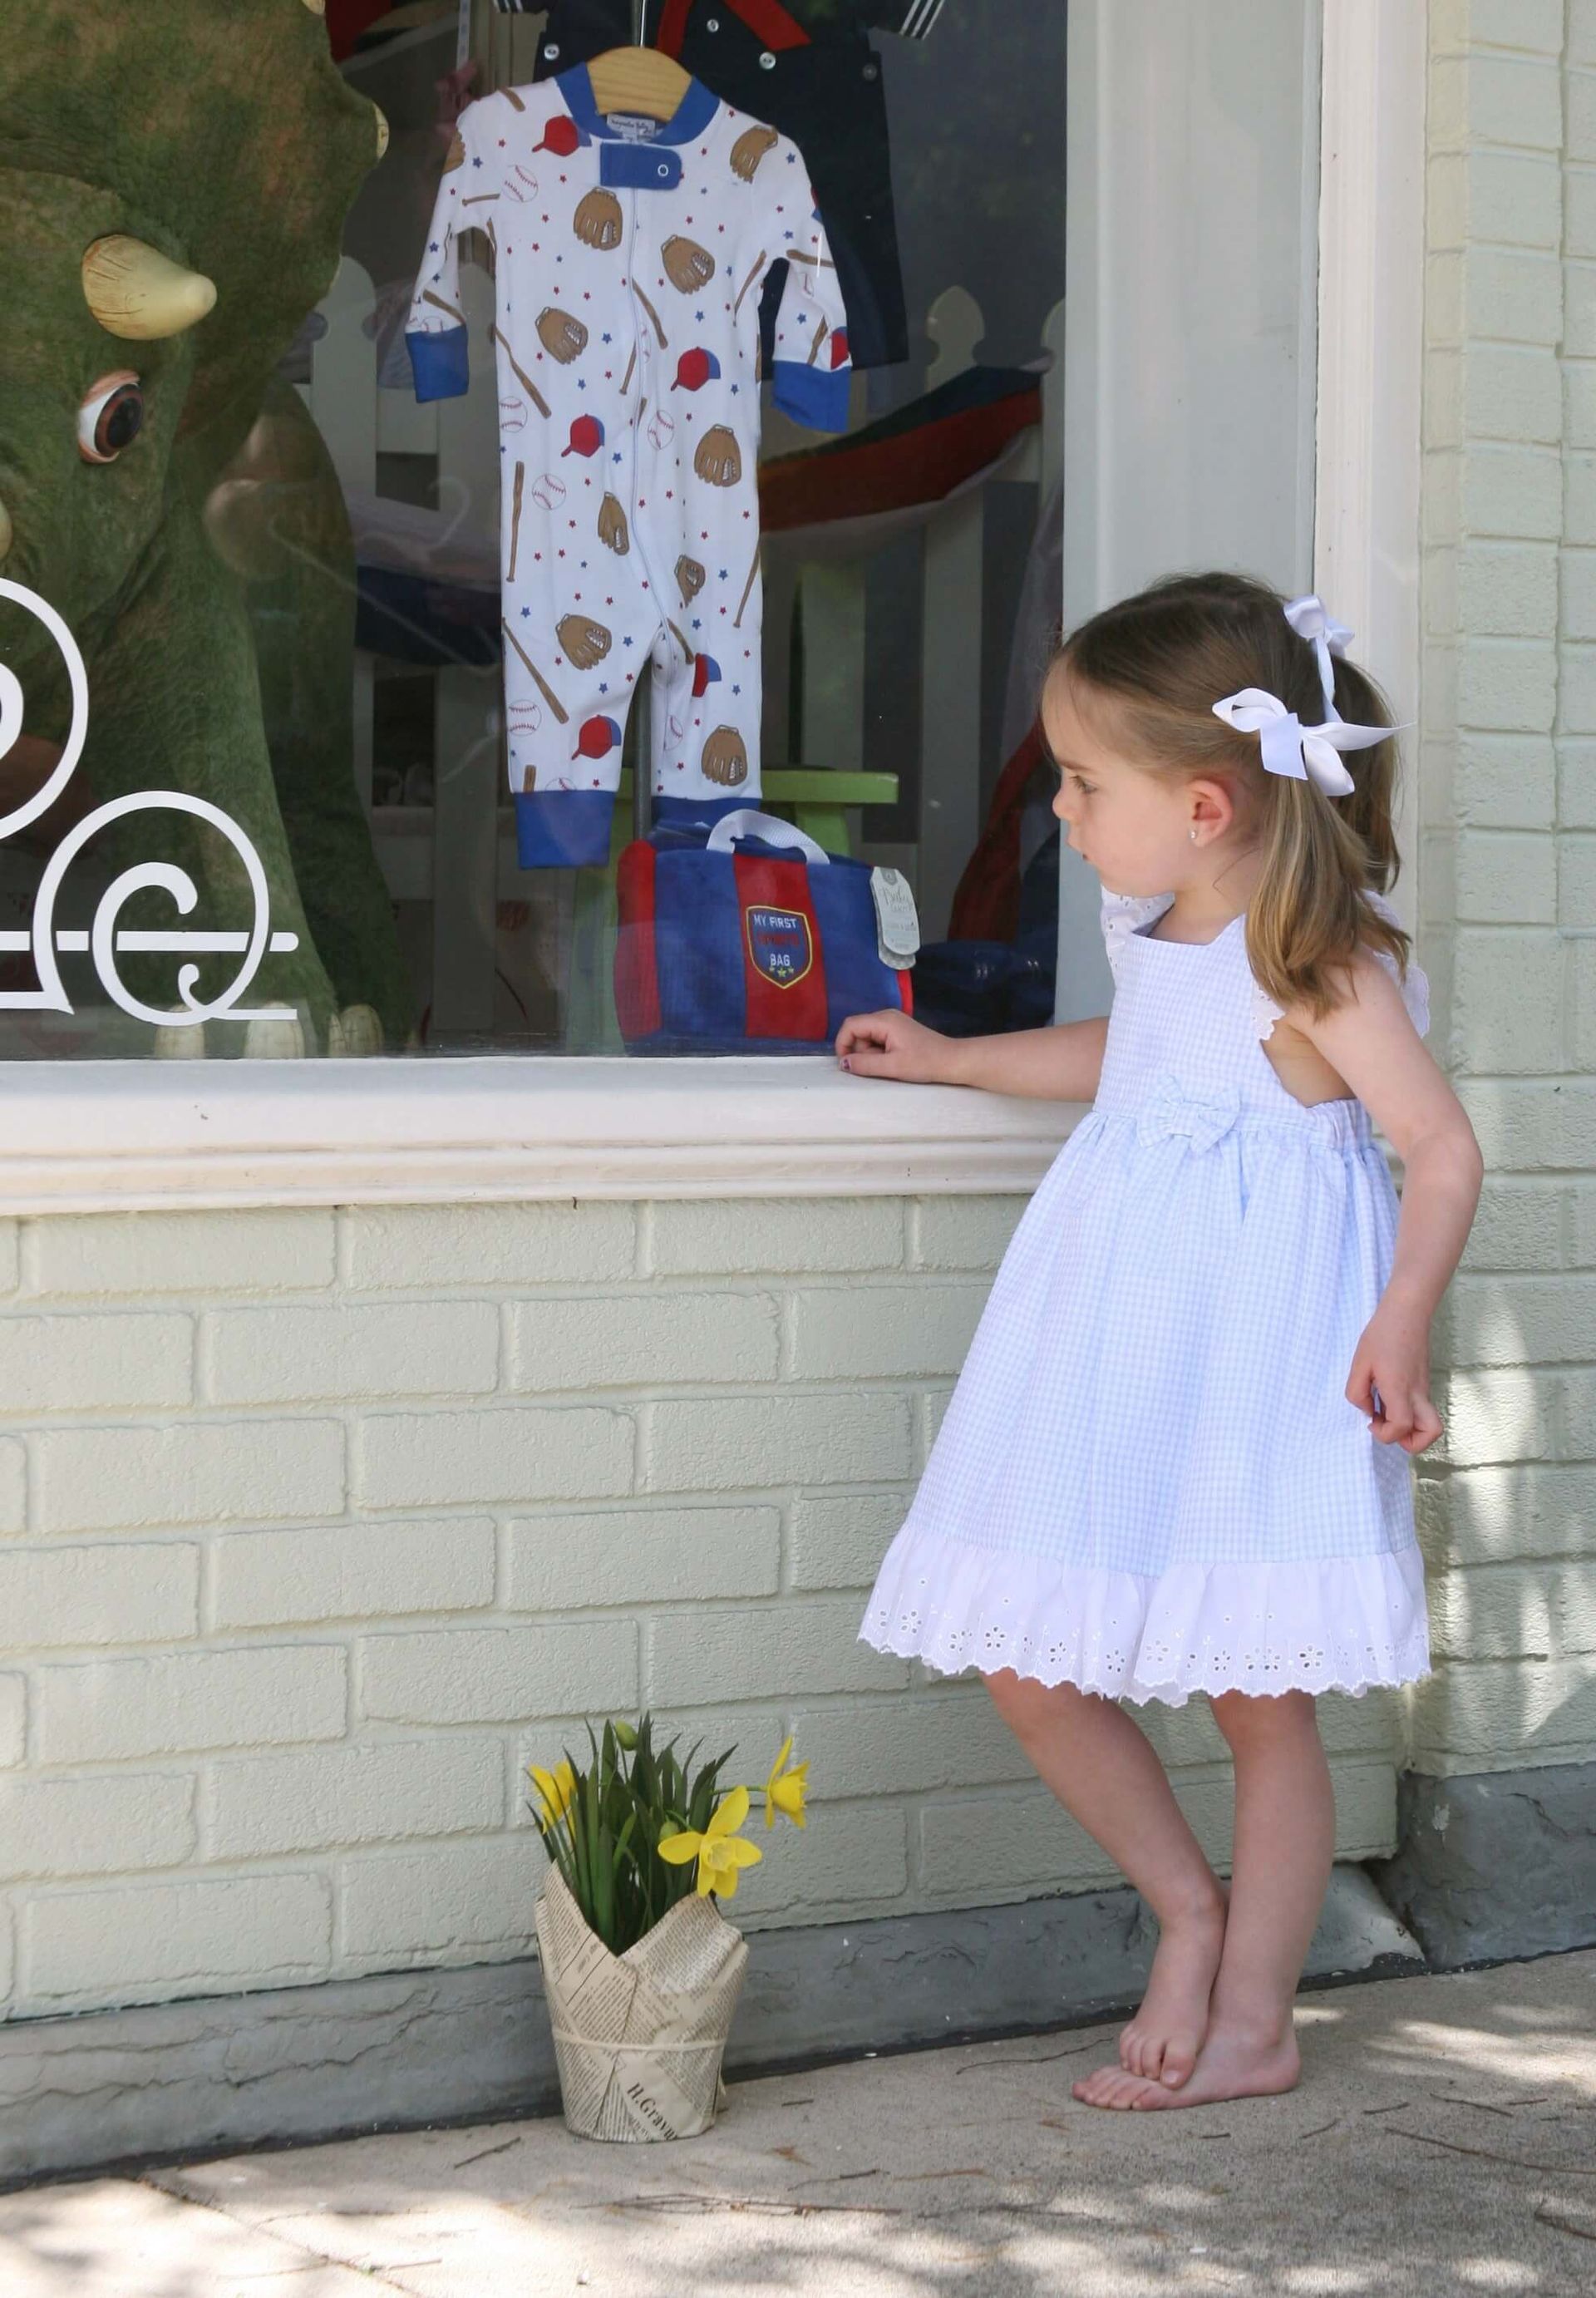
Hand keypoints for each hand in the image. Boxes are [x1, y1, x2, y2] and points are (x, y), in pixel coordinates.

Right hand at [836, 1010, 957, 1084]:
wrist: (953, 1061)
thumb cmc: (925, 1062)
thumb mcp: (893, 1066)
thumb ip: (865, 1064)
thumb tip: (843, 1063)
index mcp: (884, 1020)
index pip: (850, 1025)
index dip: (842, 1044)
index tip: (847, 1065)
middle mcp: (886, 1016)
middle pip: (858, 1030)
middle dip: (860, 1051)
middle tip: (877, 1066)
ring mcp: (893, 1023)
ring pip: (867, 1037)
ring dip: (870, 1054)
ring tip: (889, 1064)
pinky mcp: (898, 1031)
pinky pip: (878, 1040)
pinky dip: (879, 1052)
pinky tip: (894, 1061)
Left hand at [1346, 1301, 1443, 1453]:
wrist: (1407, 1313)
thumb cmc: (1382, 1335)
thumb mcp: (1359, 1363)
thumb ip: (1357, 1393)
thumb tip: (1367, 1412)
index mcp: (1399, 1388)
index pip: (1402, 1426)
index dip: (1385, 1433)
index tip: (1371, 1420)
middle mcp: (1417, 1393)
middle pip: (1432, 1433)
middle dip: (1410, 1442)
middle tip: (1386, 1425)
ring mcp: (1424, 1390)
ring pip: (1430, 1424)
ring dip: (1409, 1430)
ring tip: (1386, 1413)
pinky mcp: (1423, 1385)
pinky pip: (1421, 1410)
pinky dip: (1407, 1415)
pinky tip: (1387, 1398)